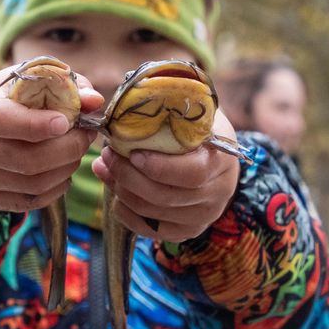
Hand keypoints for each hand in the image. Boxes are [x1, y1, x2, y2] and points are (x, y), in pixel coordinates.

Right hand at [0, 66, 102, 211]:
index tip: (65, 122)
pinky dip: (58, 186)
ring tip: (77, 150)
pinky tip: (62, 169)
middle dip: (67, 148)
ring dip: (67, 167)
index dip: (36, 124)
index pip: (2, 120)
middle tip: (87, 135)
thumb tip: (94, 101)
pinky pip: (34, 200)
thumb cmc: (12, 98)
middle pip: (25, 158)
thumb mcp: (32, 80)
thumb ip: (65, 86)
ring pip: (34, 182)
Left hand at [91, 109, 240, 242]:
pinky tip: (115, 194)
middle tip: (107, 156)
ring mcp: (203, 216)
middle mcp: (217, 194)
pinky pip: (149, 230)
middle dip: (128, 177)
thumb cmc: (200, 129)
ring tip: (106, 169)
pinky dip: (126, 213)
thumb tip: (131, 98)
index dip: (158, 167)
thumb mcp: (195, 111)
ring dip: (122, 192)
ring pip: (152, 213)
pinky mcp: (187, 231)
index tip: (132, 153)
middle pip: (165, 196)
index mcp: (221, 161)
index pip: (192, 173)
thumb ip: (170, 104)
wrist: (217, 158)